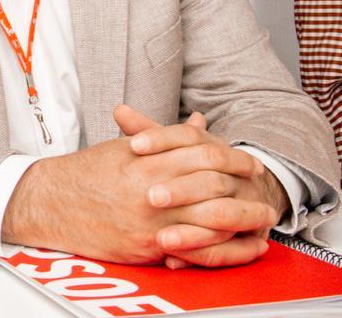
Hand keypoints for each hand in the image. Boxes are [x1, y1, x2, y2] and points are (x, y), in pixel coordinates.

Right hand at [2, 108, 276, 264]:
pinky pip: (193, 245)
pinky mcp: (145, 244)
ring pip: (210, 216)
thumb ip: (165, 137)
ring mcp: (149, 217)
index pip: (202, 150)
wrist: (48, 202)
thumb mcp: (123, 148)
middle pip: (213, 181)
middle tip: (261, 189)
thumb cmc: (84, 174)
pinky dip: (218, 243)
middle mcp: (149, 185)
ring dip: (242, 217)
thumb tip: (198, 123)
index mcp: (144, 157)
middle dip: (244, 186)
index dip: (232, 156)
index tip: (249, 162)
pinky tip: (232, 240)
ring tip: (260, 217)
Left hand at [121, 105, 288, 267]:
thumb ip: (146, 131)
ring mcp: (247, 205)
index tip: (133, 145)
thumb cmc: (193, 169)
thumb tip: (119, 109)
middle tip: (149, 197)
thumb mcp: (172, 150)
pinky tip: (172, 260)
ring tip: (161, 238)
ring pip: (223, 216)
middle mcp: (235, 176)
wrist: (243, 194)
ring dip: (191, 231)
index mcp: (215, 149)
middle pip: (210, 179)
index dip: (161, 138)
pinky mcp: (250, 236)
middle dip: (180, 189)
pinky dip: (201, 255)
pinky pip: (229, 251)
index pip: (190, 137)